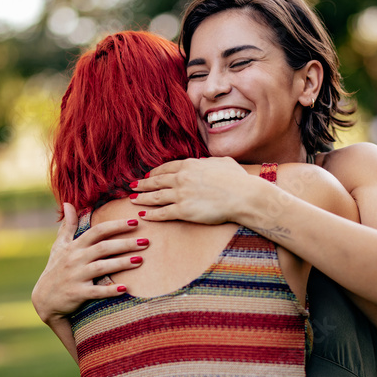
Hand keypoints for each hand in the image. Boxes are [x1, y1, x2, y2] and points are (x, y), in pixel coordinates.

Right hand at [31, 203, 148, 322]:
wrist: (44, 299)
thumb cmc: (55, 270)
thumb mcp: (59, 246)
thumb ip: (67, 226)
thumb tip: (68, 203)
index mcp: (74, 247)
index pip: (97, 231)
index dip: (116, 225)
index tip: (134, 221)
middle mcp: (75, 259)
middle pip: (103, 247)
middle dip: (125, 243)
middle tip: (146, 241)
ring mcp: (76, 276)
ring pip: (101, 267)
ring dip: (121, 263)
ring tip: (140, 260)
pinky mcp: (77, 293)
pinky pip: (96, 291)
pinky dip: (109, 290)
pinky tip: (125, 289)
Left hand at [129, 157, 250, 223]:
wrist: (244, 196)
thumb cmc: (238, 180)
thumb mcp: (223, 162)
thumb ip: (210, 161)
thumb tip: (205, 162)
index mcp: (190, 164)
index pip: (167, 168)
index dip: (155, 172)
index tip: (149, 175)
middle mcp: (181, 178)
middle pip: (156, 181)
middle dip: (143, 184)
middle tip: (133, 186)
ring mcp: (181, 194)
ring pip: (155, 196)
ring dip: (142, 198)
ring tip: (133, 199)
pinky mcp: (183, 210)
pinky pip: (163, 213)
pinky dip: (151, 214)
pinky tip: (143, 215)